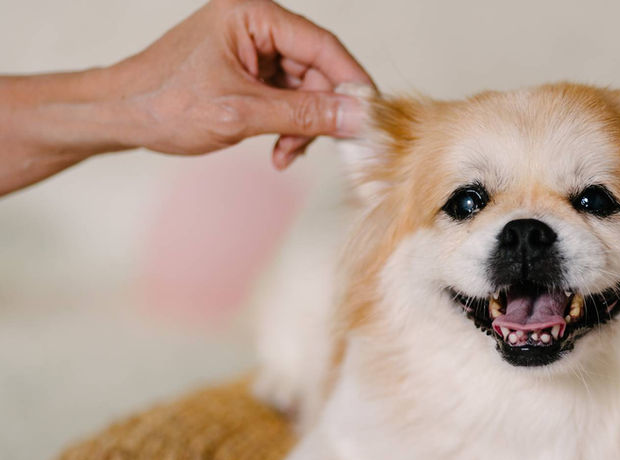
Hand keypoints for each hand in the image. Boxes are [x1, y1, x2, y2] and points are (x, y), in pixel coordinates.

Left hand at [0, 0, 374, 195]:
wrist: (120, 115)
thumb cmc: (165, 103)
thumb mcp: (243, 113)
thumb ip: (304, 115)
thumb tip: (356, 118)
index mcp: (252, 15)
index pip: (322, 45)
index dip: (351, 82)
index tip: (370, 116)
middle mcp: (256, 26)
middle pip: (317, 69)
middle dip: (320, 113)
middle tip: (321, 148)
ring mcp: (252, 50)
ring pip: (305, 89)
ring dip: (302, 127)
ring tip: (285, 155)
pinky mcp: (248, 73)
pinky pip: (286, 99)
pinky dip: (287, 127)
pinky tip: (277, 151)